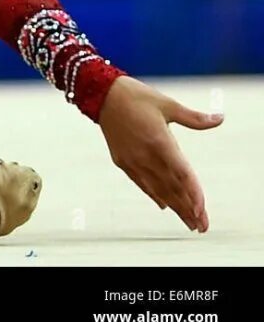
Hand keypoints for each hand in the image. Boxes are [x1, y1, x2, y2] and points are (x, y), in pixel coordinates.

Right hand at [98, 76, 222, 231]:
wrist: (101, 94)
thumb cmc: (136, 96)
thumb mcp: (167, 104)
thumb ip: (194, 118)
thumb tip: (219, 118)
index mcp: (159, 141)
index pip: (181, 174)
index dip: (193, 194)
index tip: (201, 210)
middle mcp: (145, 155)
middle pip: (171, 188)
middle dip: (188, 209)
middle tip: (201, 226)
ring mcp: (132, 160)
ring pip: (157, 189)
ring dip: (174, 207)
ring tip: (188, 222)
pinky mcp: (122, 160)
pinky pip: (141, 182)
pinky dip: (154, 195)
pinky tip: (164, 205)